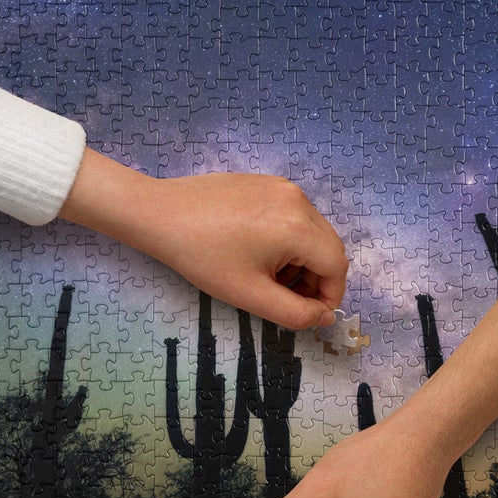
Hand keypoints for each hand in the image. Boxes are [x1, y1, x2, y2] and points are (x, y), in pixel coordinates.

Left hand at [60, 150, 348, 329]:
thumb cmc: (203, 257)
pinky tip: (254, 250)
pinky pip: (293, 214)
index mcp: (299, 227)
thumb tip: (324, 316)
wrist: (161, 214)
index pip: (337, 267)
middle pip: (328, 247)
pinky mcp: (267, 182)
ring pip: (312, 231)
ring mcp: (283, 186)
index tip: (307, 314)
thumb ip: (295, 313)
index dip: (329, 297)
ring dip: (302, 259)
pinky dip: (288, 238)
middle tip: (285, 298)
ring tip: (267, 276)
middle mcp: (299, 200)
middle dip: (316, 279)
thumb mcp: (251, 295)